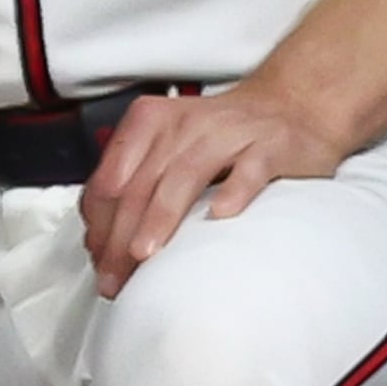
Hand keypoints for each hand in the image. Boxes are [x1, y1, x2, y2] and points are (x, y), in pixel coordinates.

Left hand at [77, 84, 345, 295]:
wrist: (289, 108)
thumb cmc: (217, 139)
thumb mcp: (166, 149)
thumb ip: (133, 184)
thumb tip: (99, 241)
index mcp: (148, 123)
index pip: (110, 179)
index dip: (98, 224)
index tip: (97, 261)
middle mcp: (183, 125)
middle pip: (140, 184)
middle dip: (120, 235)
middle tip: (113, 278)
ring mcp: (228, 134)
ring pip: (184, 176)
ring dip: (160, 218)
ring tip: (144, 254)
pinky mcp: (271, 147)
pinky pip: (249, 171)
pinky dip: (234, 191)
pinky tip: (221, 216)